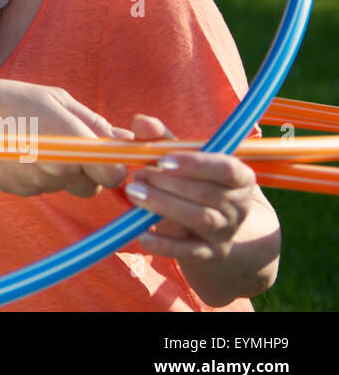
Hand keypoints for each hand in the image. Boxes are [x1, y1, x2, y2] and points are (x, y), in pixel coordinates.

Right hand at [0, 81, 127, 198]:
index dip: (113, 166)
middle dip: (87, 170)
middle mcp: (59, 169)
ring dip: (60, 171)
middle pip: (91, 187)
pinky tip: (18, 150)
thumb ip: (94, 123)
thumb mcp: (58, 100)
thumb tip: (125, 140)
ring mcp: (37, 183)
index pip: (113, 175)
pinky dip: (36, 173)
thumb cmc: (11, 98)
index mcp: (74, 143)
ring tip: (34, 140)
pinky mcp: (19, 190)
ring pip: (64, 185)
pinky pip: (40, 187)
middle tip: (67, 143)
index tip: (104, 152)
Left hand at [123, 114, 258, 263]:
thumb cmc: (191, 180)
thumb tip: (140, 121)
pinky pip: (189, 251)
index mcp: (239, 176)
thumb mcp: (180, 157)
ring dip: (164, 205)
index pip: (227, 168)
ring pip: (200, 219)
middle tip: (138, 174)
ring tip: (134, 192)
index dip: (195, 164)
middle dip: (169, 183)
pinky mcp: (209, 253)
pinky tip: (142, 234)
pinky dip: (165, 244)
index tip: (162, 160)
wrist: (209, 225)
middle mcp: (238, 205)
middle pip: (208, 194)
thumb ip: (160, 138)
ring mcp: (226, 231)